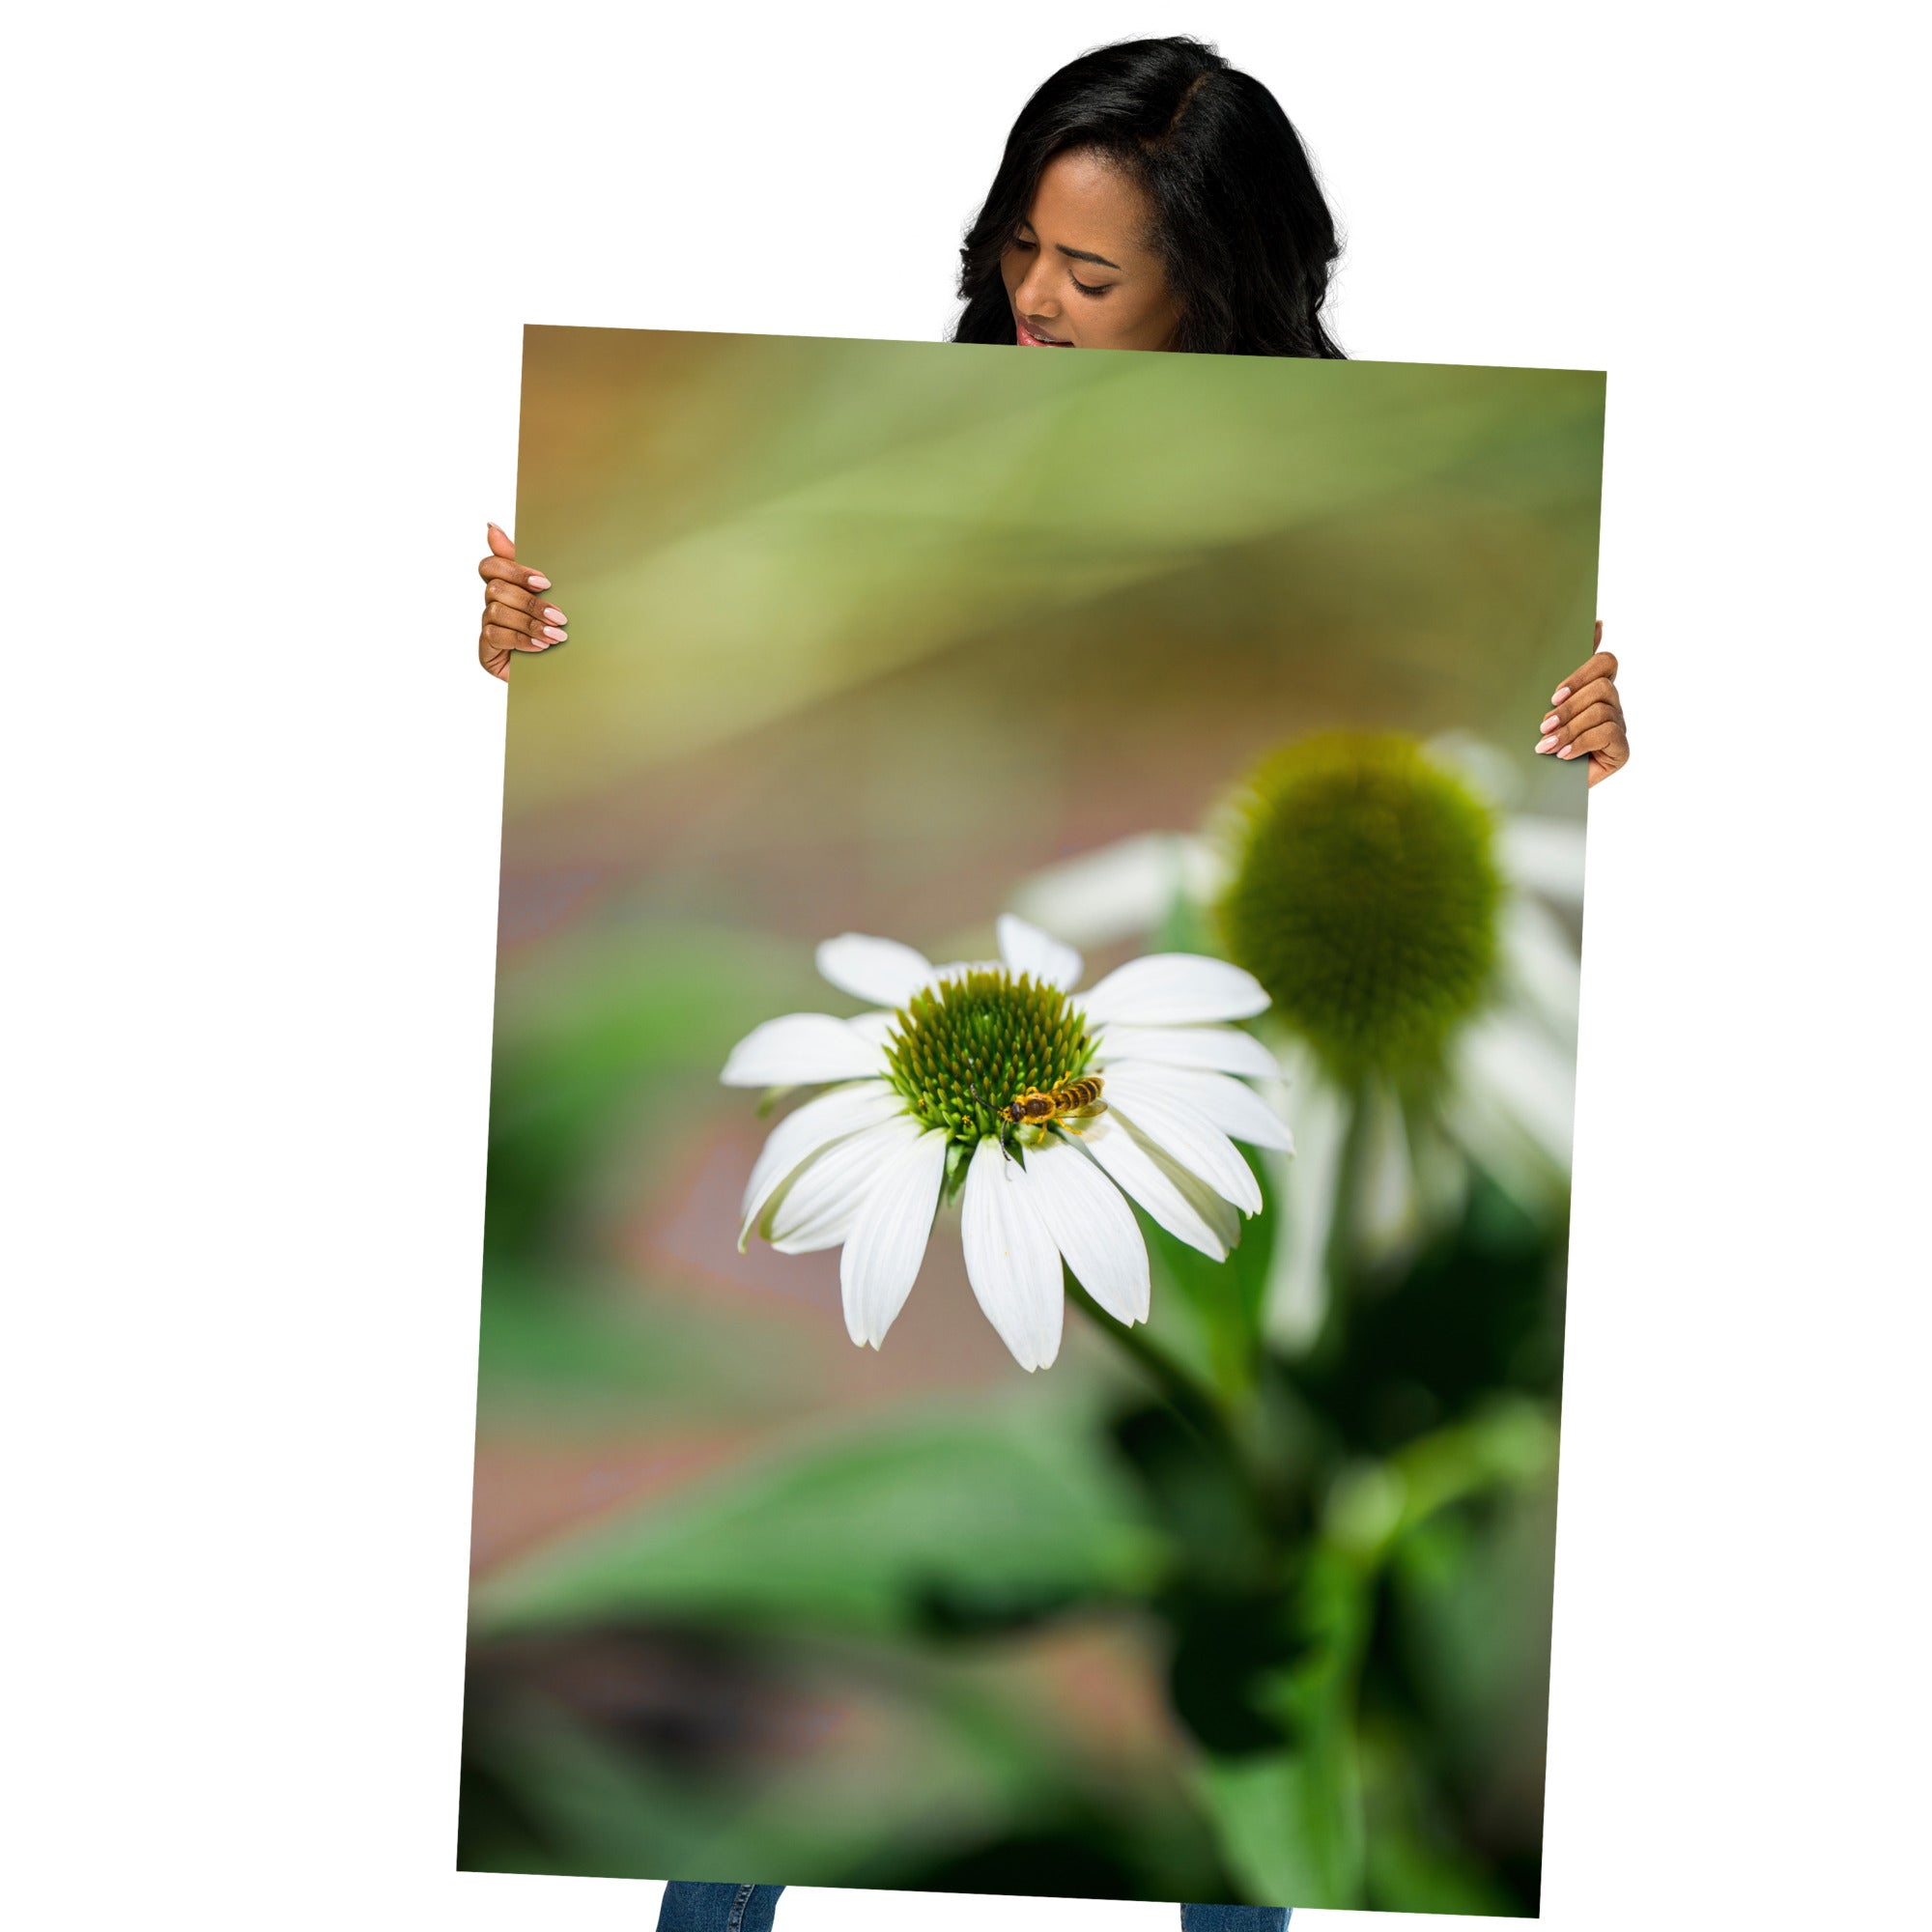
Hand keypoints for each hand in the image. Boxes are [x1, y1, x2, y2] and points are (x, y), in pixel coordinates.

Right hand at [477, 523, 566, 680]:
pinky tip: (541, 647)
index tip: (544, 582)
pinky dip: (522, 640)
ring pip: (497, 612)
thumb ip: (526, 564)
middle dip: (531, 603)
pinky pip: (496, 636)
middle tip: (560, 616)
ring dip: (530, 623)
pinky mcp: (486, 650)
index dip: (514, 570)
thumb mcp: (550, 595)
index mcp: (505, 585)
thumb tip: (490, 526)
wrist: (562, 671)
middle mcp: (492, 604)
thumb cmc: (555, 629)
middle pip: (496, 589)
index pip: (490, 566)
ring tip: (556, 636)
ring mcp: (487, 627)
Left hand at [1535, 621, 1628, 786]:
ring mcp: (1619, 726)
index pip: (1605, 662)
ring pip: (1602, 710)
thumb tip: (1591, 627)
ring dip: (1569, 728)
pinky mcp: (1622, 749)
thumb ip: (1560, 676)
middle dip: (1569, 706)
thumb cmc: (1543, 742)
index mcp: (1594, 689)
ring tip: (1547, 745)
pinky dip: (1581, 743)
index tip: (1555, 694)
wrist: (1544, 787)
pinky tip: (1563, 755)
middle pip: (1602, 686)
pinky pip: (1608, 733)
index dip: (1583, 671)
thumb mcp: (1544, 708)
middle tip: (1544, 725)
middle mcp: (1611, 704)